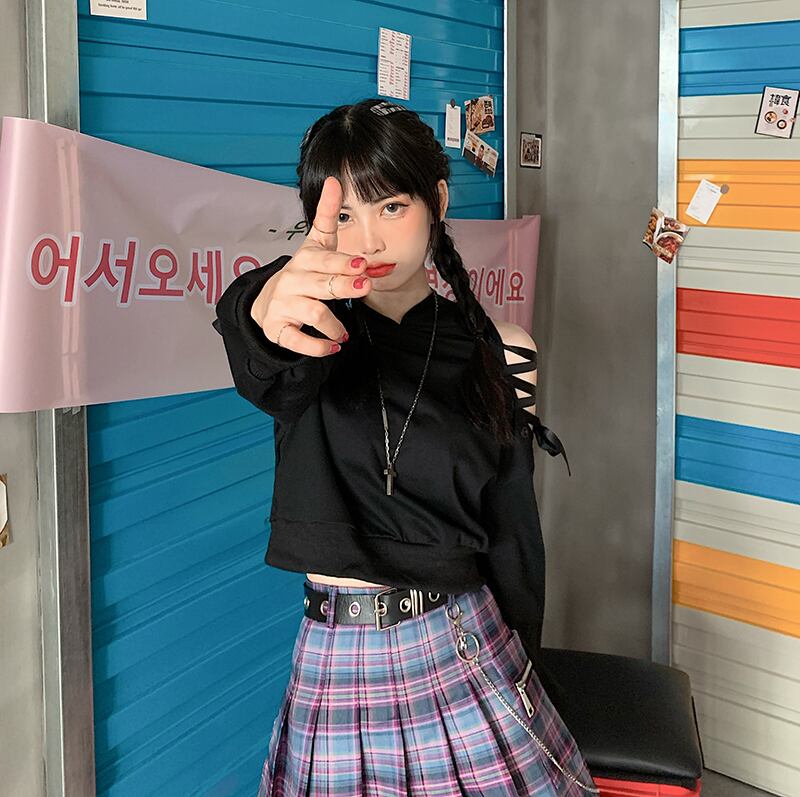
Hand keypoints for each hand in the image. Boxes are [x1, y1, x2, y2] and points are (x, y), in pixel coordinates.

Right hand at [250, 176, 370, 355]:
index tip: (363, 264)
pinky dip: (316, 347)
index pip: (325, 260)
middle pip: (321, 285)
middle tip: (364, 288)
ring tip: (344, 332)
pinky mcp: (279, 328)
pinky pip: (296, 340)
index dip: (343, 262)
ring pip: (312, 314)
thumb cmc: (304, 272)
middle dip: (343, 286)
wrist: (269, 302)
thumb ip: (327, 215)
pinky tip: (332, 347)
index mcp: (305, 260)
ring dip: (334, 324)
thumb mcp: (316, 243)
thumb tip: (333, 180)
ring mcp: (284, 305)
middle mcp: (293, 281)